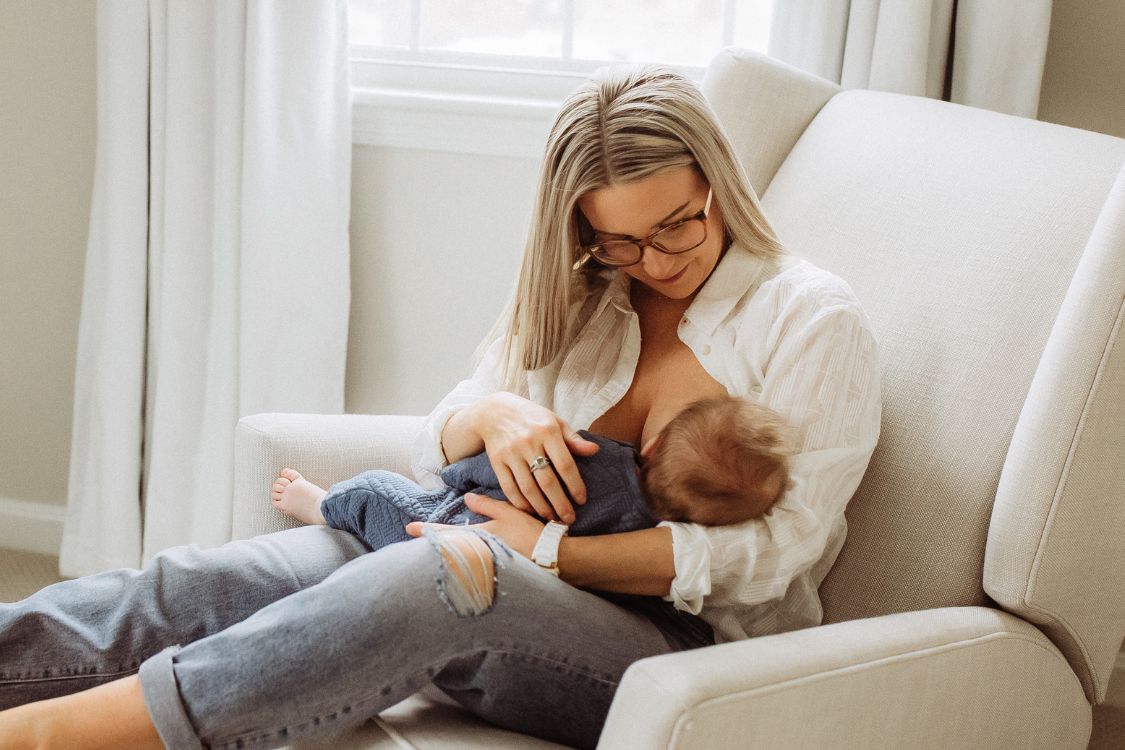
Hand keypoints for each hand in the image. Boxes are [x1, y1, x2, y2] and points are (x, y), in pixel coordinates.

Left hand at [406, 493, 544, 558]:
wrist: (551, 557)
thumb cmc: (531, 533)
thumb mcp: (510, 513)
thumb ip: (487, 506)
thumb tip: (466, 499)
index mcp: (478, 537)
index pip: (446, 533)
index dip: (427, 529)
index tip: (409, 527)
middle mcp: (477, 553)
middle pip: (447, 549)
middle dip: (431, 544)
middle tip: (413, 538)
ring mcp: (483, 565)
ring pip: (457, 557)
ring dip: (444, 552)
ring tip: (430, 549)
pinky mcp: (492, 572)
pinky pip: (470, 565)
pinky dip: (460, 561)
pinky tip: (457, 559)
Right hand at [467, 392, 598, 523]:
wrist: (494, 412)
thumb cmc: (531, 417)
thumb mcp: (555, 421)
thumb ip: (573, 439)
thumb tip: (594, 451)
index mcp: (547, 431)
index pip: (565, 464)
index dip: (575, 486)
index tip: (581, 500)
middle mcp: (529, 442)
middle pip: (547, 481)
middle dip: (560, 504)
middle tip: (569, 519)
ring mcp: (511, 453)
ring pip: (528, 488)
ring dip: (541, 508)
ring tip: (552, 518)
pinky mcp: (497, 462)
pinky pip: (509, 488)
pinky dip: (520, 503)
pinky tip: (531, 511)